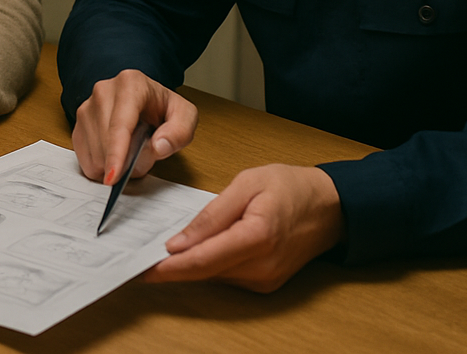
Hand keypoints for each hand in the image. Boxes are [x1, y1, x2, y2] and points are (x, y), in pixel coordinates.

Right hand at [72, 69, 197, 184]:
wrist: (144, 99)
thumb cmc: (162, 108)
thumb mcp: (184, 116)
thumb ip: (179, 132)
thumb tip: (158, 147)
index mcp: (131, 84)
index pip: (120, 124)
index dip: (116, 153)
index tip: (114, 177)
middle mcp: (104, 90)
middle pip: (106, 142)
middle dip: (125, 162)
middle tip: (143, 157)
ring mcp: (87, 106)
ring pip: (93, 153)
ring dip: (113, 165)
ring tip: (130, 152)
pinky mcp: (78, 122)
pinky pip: (84, 158)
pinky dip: (100, 166)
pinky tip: (114, 154)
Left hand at [144, 164, 345, 291]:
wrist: (330, 206)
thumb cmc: (290, 186)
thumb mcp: (247, 183)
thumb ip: (212, 214)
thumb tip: (179, 241)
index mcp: (257, 237)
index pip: (202, 260)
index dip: (168, 267)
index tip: (140, 268)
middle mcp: (261, 267)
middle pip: (204, 273)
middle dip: (169, 268)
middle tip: (135, 258)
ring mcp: (264, 280)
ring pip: (213, 276)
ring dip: (185, 266)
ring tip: (154, 253)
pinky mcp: (265, 283)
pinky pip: (226, 275)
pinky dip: (205, 264)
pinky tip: (189, 252)